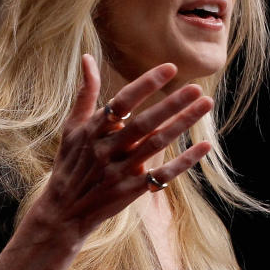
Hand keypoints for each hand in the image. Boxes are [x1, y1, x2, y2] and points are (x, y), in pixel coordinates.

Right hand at [30, 54, 212, 238]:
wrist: (63, 212)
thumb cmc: (70, 163)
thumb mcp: (72, 128)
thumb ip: (85, 93)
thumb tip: (88, 58)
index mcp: (92, 130)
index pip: (122, 102)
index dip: (146, 84)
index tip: (170, 68)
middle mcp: (106, 149)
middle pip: (143, 123)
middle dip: (171, 104)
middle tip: (197, 88)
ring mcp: (119, 171)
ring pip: (155, 145)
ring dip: (181, 124)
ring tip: (205, 105)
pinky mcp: (131, 191)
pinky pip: (162, 175)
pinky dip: (184, 162)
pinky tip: (204, 147)